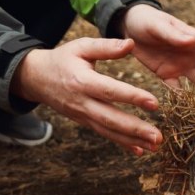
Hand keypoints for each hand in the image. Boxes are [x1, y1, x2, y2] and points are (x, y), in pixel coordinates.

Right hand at [10, 38, 161, 154]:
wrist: (36, 79)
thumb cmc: (62, 59)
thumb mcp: (81, 46)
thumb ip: (106, 46)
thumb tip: (131, 44)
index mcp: (82, 81)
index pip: (110, 91)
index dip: (132, 97)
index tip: (154, 103)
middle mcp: (83, 102)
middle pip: (111, 119)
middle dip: (136, 129)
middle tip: (158, 136)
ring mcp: (83, 115)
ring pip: (110, 131)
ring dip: (133, 140)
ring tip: (155, 146)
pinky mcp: (85, 122)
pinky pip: (105, 134)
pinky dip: (123, 144)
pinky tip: (140, 150)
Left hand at [121, 4, 194, 99]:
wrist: (128, 27)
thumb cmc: (146, 20)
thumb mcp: (157, 26)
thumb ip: (173, 35)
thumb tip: (193, 41)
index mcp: (193, 38)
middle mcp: (192, 54)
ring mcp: (181, 66)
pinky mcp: (167, 75)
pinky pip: (179, 90)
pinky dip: (187, 102)